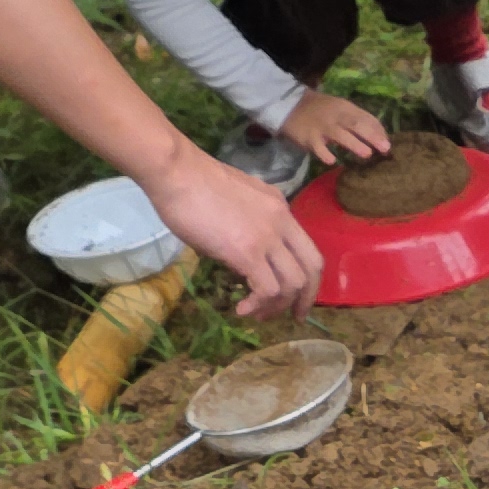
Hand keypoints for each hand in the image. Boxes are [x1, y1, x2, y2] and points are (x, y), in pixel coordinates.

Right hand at [141, 140, 326, 318]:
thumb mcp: (237, 202)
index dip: (308, 276)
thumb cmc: (193, 183)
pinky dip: (258, 305)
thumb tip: (243, 253)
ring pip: (294, 283)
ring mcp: (267, 237)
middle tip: (292, 316)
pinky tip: (242, 308)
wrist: (176, 171)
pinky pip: (268, 289)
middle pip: (313, 267)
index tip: (295, 295)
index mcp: (280, 208)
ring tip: (257, 314)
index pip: (308, 248)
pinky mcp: (247, 252)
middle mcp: (281, 222)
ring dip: (277, 306)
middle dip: (305, 298)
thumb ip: (250, 224)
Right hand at [278, 90, 391, 165]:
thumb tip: (381, 135)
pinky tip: (332, 162)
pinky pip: (318, 147)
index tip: (389, 143)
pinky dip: (325, 154)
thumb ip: (358, 119)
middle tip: (385, 149)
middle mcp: (336, 116)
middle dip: (372, 136)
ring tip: (367, 154)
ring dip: (354, 144)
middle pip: (356, 124)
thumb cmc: (321, 110)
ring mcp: (322, 127)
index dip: (378, 130)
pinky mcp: (309, 137)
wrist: (289, 105)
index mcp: (345, 107)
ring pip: (340, 135)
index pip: (365, 117)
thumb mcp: (340, 108)